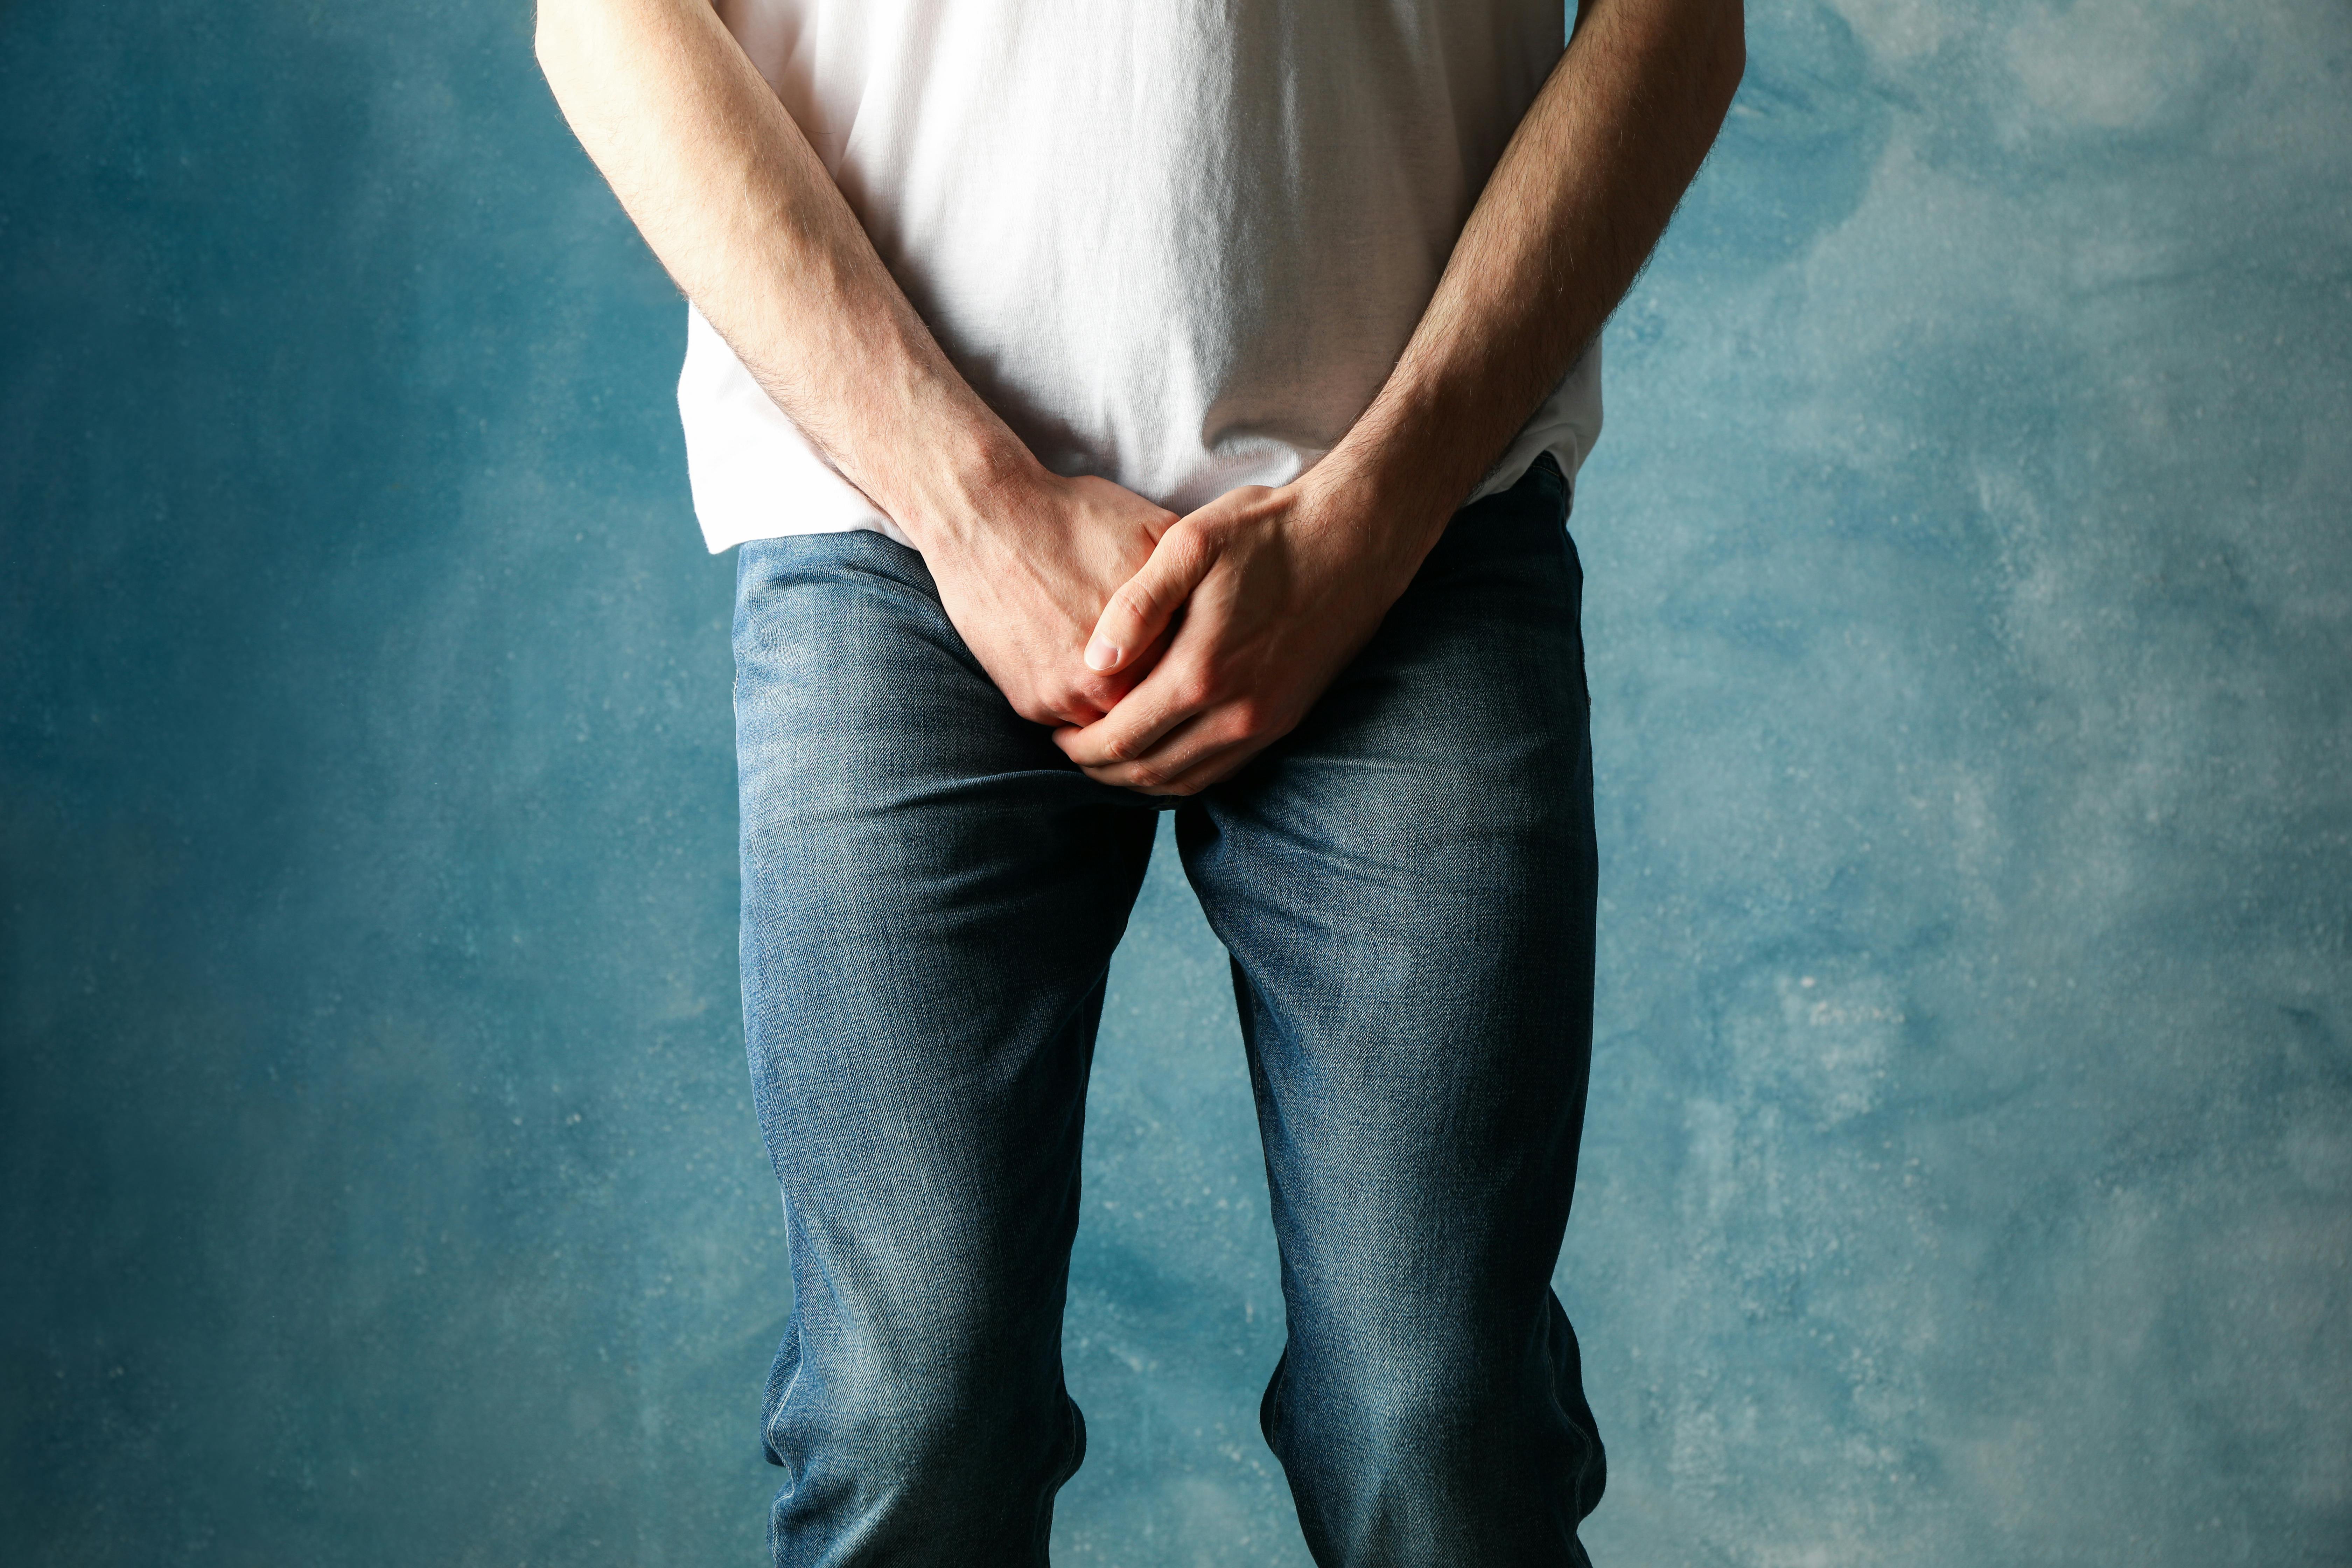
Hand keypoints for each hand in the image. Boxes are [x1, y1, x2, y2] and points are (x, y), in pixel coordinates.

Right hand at [920, 472, 1179, 726]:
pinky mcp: (1028, 702)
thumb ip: (1193, 586)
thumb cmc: (1074, 517)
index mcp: (1152, 652)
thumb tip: (1228, 612)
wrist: (985, 516)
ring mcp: (1064, 701)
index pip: (1191, 682)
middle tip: (1160, 668)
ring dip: (1116, 703)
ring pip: (1109, 723)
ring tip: (1119, 664)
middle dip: (1159, 695)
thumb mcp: (1156, 534)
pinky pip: (1066, 718)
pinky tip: (1077, 657)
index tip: (1197, 652)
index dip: (1195, 667)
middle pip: (1151, 712)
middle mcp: (1109, 688)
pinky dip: (1076, 697)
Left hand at [1051, 470, 1443, 794]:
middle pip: (1149, 773)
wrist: (1358, 538)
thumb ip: (1137, 604)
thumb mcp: (1191, 545)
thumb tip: (1094, 660)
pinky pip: (1224, 769)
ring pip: (1188, 781)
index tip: (1053, 732)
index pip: (1121, 739)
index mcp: (1202, 672)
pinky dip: (1184, 773)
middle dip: (1101, 769)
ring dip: (1141, 779)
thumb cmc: (1269, 531)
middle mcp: (1237, 712)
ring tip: (1108, 756)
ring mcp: (1267, 722)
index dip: (1078, 745)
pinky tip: (1164, 751)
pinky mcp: (1288, 719)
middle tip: (1071, 749)